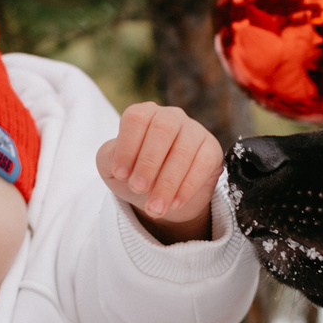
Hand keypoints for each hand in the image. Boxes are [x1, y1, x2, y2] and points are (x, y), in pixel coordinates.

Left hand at [97, 103, 222, 244]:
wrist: (161, 197)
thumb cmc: (135, 174)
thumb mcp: (113, 167)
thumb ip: (110, 159)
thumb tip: (123, 167)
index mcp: (144, 114)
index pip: (136, 119)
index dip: (127, 146)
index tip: (121, 174)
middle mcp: (170, 117)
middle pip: (162, 131)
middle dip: (148, 163)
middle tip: (138, 189)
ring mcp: (194, 131)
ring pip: (183, 151)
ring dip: (167, 183)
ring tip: (155, 208)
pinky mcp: (211, 149)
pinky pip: (203, 164)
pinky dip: (188, 186)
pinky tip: (174, 203)